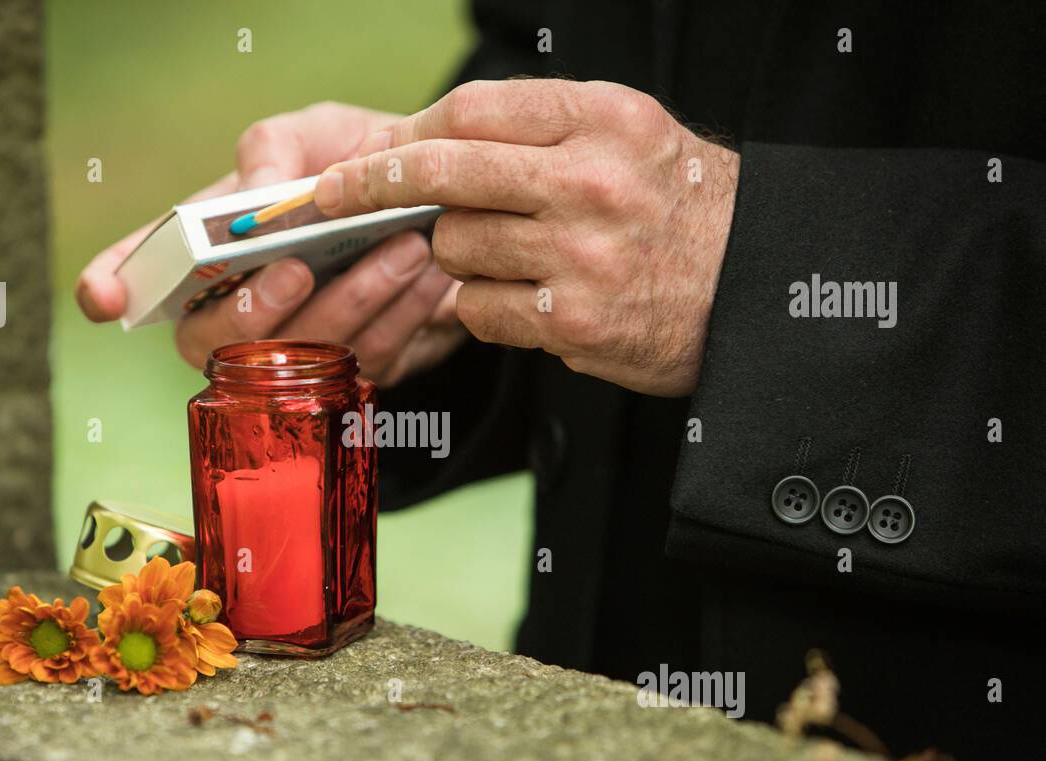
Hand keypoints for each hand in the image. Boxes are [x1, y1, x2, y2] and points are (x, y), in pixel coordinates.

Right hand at [75, 102, 465, 386]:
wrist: (441, 202)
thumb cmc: (357, 165)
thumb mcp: (316, 134)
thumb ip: (275, 151)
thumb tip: (251, 199)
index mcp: (210, 252)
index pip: (141, 276)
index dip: (110, 288)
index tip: (105, 297)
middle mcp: (239, 313)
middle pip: (210, 342)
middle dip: (254, 310)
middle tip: (301, 266)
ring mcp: (292, 356)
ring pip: (300, 358)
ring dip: (352, 302)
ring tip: (401, 247)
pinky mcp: (352, 376)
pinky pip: (368, 361)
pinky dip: (399, 316)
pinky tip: (424, 274)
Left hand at [312, 79, 740, 395]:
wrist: (756, 292)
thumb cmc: (684, 210)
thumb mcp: (633, 136)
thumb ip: (542, 128)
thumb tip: (428, 140)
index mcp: (604, 119)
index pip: (473, 109)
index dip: (409, 130)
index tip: (373, 146)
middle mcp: (589, 180)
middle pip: (444, 170)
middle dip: (374, 182)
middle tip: (335, 193)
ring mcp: (579, 254)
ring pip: (454, 246)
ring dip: (456, 255)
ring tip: (506, 257)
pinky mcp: (569, 320)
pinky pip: (478, 309)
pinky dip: (483, 307)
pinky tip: (525, 301)